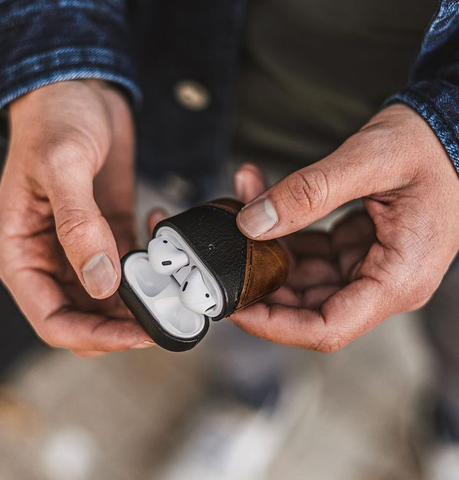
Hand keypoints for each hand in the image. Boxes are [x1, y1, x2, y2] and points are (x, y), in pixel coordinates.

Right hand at [0, 80, 152, 356]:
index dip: (96, 336)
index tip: (140, 335)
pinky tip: (165, 244)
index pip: (52, 321)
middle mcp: (48, 260)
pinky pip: (130, 268)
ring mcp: (80, 250)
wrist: (77, 90)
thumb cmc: (56, 120)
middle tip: (168, 318)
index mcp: (20, 253)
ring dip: (143, 302)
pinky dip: (151, 268)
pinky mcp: (108, 235)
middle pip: (85, 318)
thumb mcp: (63, 167)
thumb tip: (102, 283)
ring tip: (176, 290)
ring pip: (111, 300)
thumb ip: (78, 228)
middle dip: (124, 327)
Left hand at [231, 105, 458, 351]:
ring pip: (304, 280)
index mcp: (398, 278)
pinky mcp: (358, 249)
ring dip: (269, 249)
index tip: (235, 305)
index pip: (326, 328)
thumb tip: (254, 222)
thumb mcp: (370, 160)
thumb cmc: (431, 146)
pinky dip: (285, 233)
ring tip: (244, 205)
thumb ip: (310, 193)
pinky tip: (264, 201)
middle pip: (308, 308)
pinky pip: (311, 255)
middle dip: (263, 282)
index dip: (273, 324)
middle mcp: (384, 282)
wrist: (453, 130)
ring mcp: (370, 267)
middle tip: (227, 253)